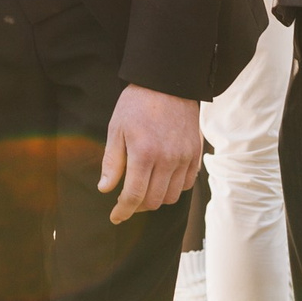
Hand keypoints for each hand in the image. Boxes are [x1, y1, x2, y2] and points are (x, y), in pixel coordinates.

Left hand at [99, 84, 201, 222]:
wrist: (168, 83)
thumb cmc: (137, 104)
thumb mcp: (116, 129)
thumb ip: (112, 162)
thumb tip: (105, 189)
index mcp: (144, 154)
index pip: (134, 196)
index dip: (123, 211)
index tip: (115, 217)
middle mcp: (167, 159)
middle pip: (154, 201)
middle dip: (137, 206)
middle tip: (127, 200)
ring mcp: (184, 158)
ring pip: (171, 196)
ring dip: (156, 199)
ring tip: (145, 188)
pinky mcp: (196, 154)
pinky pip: (187, 184)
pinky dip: (174, 188)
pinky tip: (162, 179)